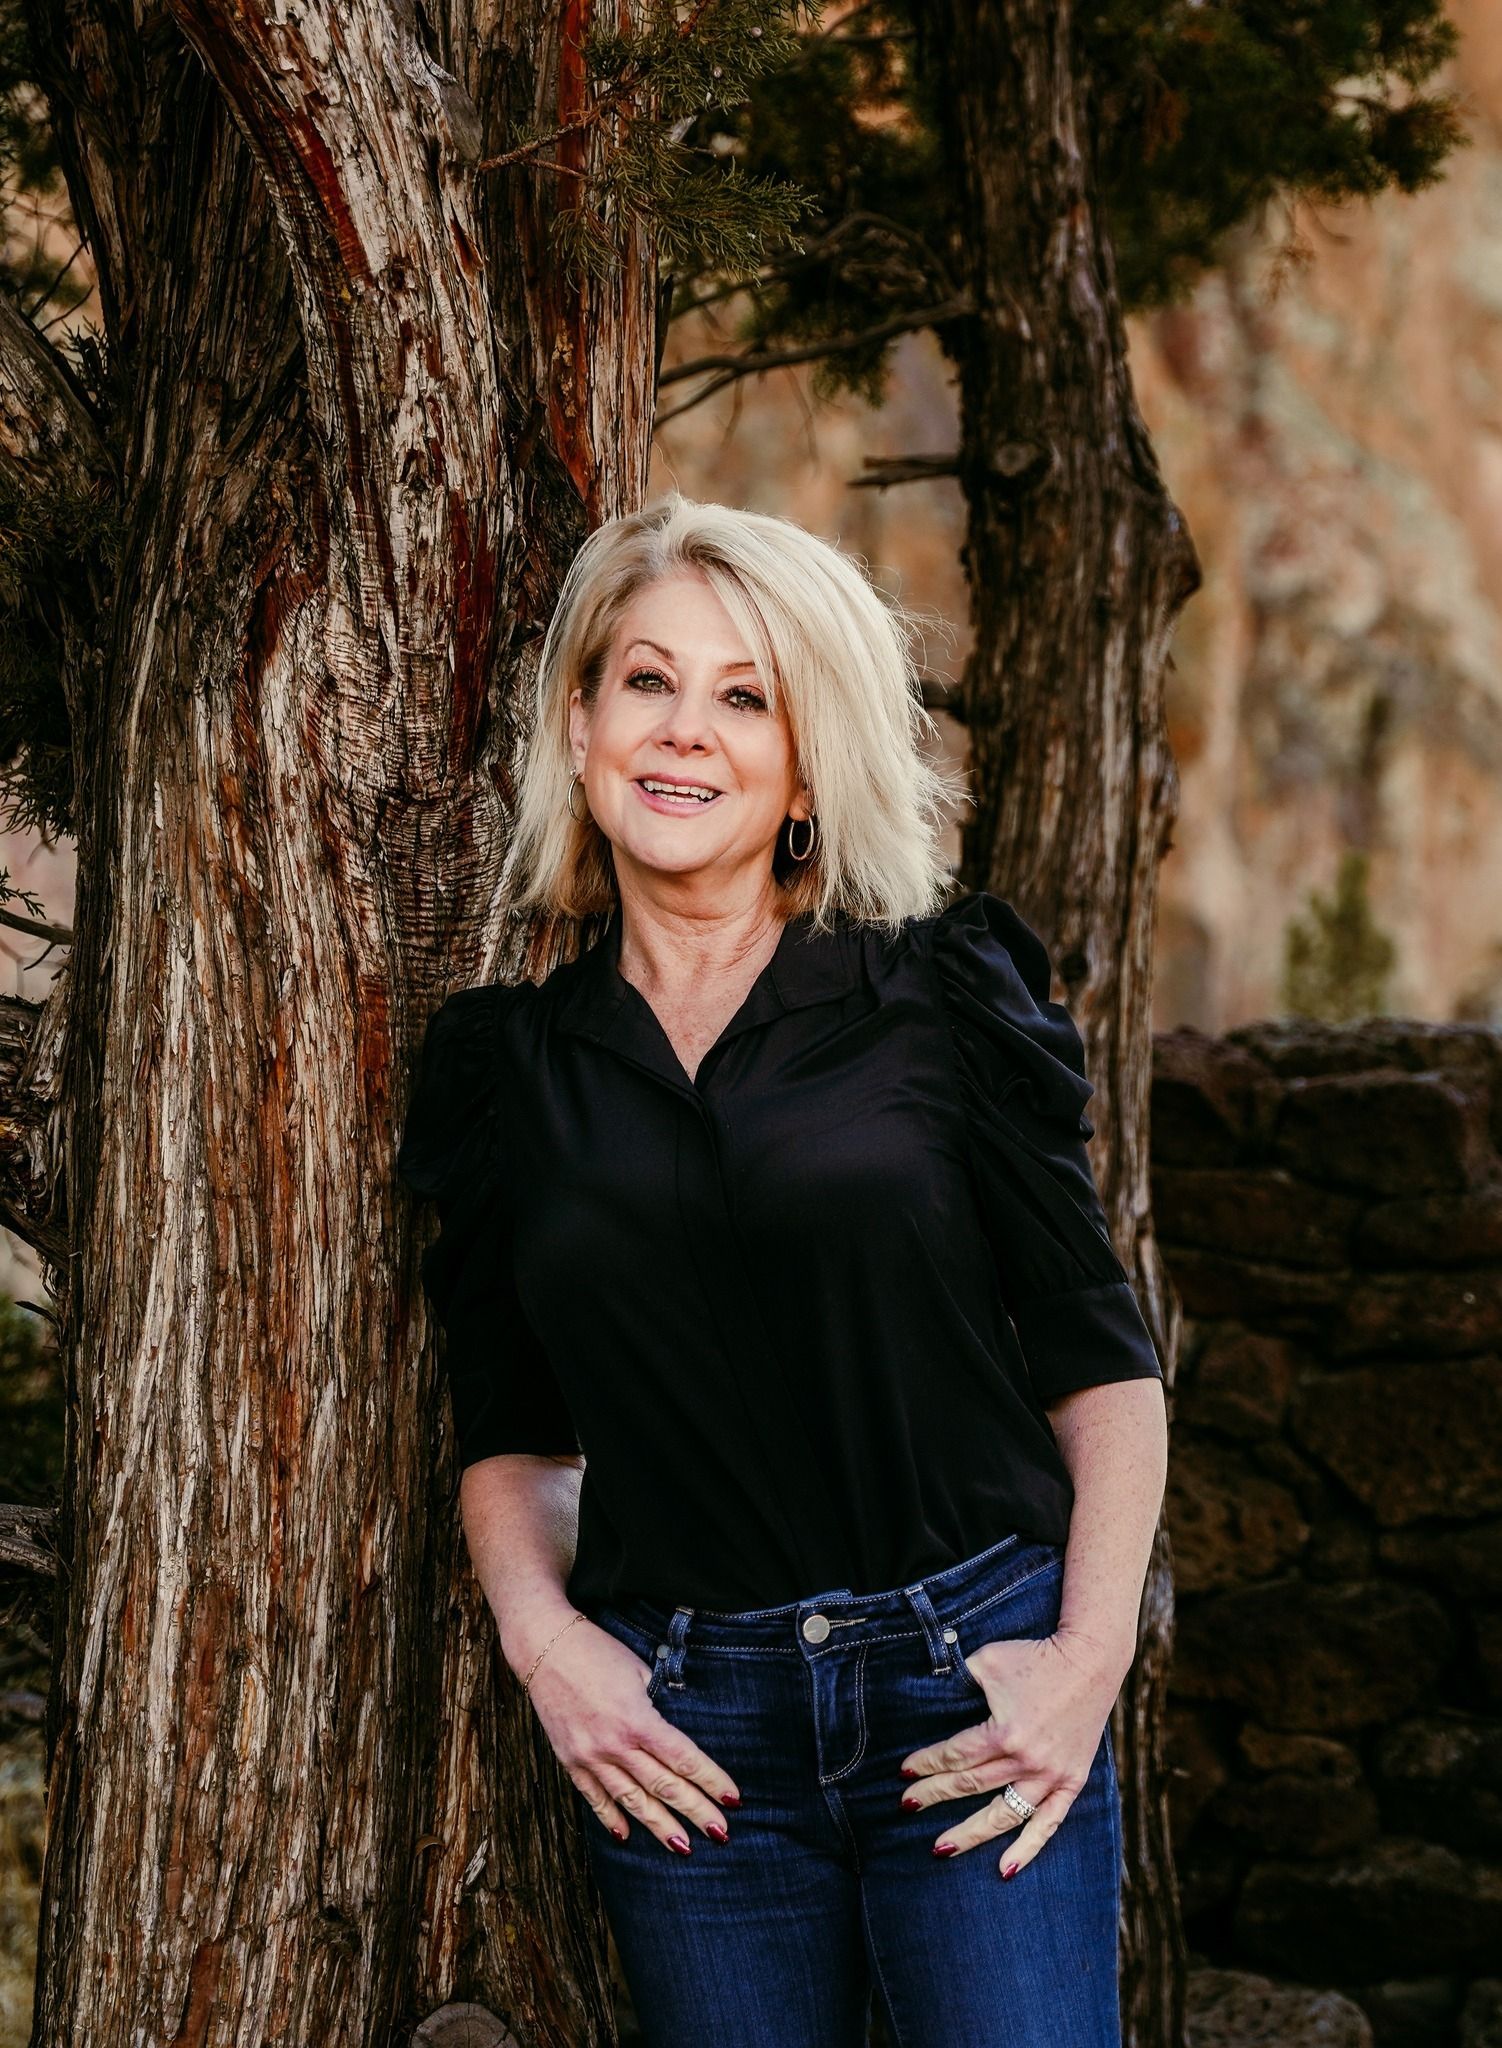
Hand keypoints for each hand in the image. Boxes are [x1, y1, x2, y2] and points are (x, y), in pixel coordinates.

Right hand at [524, 1618, 741, 1855]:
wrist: (545, 1647)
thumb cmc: (597, 1652)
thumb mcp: (638, 1672)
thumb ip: (656, 1707)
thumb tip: (674, 1734)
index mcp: (638, 1720)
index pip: (684, 1759)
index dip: (711, 1781)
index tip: (733, 1799)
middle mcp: (615, 1746)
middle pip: (664, 1786)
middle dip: (696, 1811)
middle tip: (721, 1834)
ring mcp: (591, 1757)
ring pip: (632, 1801)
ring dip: (660, 1826)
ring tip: (683, 1848)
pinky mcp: (570, 1760)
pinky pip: (594, 1797)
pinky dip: (611, 1818)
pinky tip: (626, 1837)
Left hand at [898, 1629, 1122, 1876]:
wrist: (1090, 1659)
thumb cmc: (1034, 1657)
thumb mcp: (988, 1661)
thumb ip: (958, 1681)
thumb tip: (928, 1696)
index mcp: (1005, 1732)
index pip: (955, 1756)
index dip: (927, 1764)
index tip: (904, 1772)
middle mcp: (1027, 1761)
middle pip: (970, 1786)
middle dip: (934, 1796)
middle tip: (906, 1806)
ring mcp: (1051, 1775)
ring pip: (1003, 1815)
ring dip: (970, 1834)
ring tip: (940, 1848)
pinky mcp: (1072, 1781)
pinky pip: (1048, 1824)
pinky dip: (1027, 1849)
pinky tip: (1004, 1870)